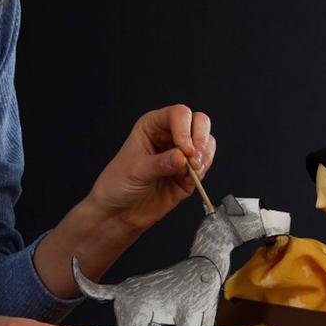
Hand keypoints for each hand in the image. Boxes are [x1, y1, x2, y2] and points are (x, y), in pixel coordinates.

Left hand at [85, 104, 215, 232]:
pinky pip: (206, 163)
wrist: (121, 211)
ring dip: (204, 156)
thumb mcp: (136, 170)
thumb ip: (160, 163)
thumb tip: (182, 158)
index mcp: (153, 126)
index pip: (179, 114)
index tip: (184, 150)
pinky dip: (203, 170)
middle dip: (200, 140)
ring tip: (192, 170)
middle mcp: (170, 135)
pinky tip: (191, 178)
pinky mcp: (189, 172)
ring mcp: (182, 153)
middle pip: (199, 122)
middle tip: (193, 158)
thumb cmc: (119, 184)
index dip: (185, 130)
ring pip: (207, 142)